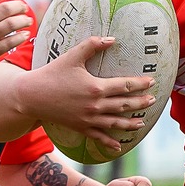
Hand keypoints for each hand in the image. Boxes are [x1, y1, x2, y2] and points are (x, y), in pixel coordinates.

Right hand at [18, 36, 155, 157]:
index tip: (151, 82)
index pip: (124, 86)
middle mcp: (95, 105)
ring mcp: (88, 119)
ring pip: (115, 123)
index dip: (140, 84)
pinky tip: (119, 146)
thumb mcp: (72, 56)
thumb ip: (92, 45)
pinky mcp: (80, 128)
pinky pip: (98, 137)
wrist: (31, 96)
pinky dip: (110, 142)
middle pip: (124, 105)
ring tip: (142, 122)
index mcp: (96, 87)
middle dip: (140, 103)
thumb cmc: (52, 73)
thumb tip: (112, 39)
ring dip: (131, 123)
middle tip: (153, 100)